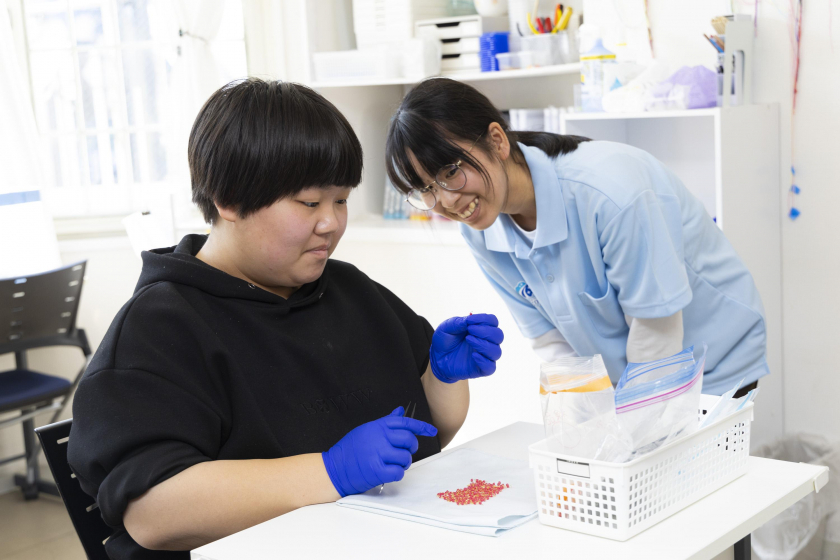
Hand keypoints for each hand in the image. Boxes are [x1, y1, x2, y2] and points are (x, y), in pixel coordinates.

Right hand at [322, 407, 437, 496]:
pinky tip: (388, 472)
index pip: (405, 423)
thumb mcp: (367, 429)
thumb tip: (400, 411)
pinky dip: (396, 474)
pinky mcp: (376, 470)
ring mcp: (378, 453)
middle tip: (405, 452)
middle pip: (409, 440)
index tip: (432, 431)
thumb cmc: (350, 449)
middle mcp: (379, 437)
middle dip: (411, 448)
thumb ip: (386, 422)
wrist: (334, 468)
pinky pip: (398, 472)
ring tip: (393, 464)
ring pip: (405, 458)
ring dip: (403, 463)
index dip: (421, 427)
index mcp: (378, 426)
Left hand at [429, 313, 503, 382]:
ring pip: (496, 351)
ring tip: (468, 340)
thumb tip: (469, 319)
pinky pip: (490, 367)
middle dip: (486, 331)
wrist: (437, 358)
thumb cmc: (445, 341)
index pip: (493, 321)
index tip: (470, 320)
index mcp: (481, 329)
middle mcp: (486, 342)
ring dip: (484, 344)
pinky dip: (484, 361)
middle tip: (470, 330)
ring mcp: (484, 356)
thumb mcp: (446, 328)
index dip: (485, 319)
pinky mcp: (480, 369)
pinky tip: (473, 356)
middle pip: (499, 335)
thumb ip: (457, 322)